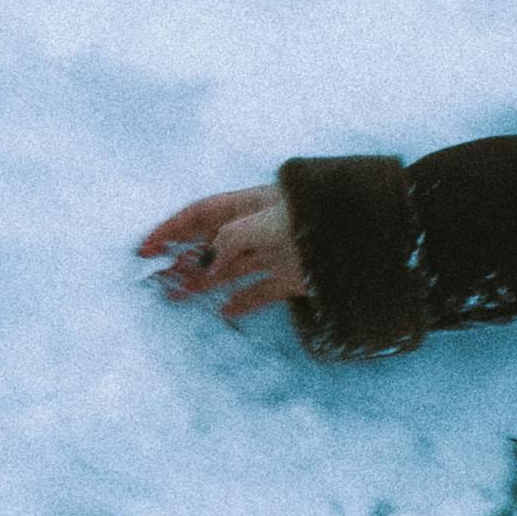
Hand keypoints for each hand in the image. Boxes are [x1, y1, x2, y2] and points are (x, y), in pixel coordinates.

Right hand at [137, 185, 308, 322]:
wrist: (371, 236)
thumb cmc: (319, 217)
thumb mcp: (268, 221)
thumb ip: (231, 240)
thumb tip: (206, 264)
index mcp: (253, 204)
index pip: (203, 213)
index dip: (172, 229)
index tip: (145, 249)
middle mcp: (262, 227)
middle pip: (213, 242)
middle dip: (183, 257)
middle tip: (155, 279)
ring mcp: (278, 252)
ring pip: (232, 268)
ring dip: (204, 281)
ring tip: (176, 297)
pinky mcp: (295, 276)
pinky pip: (262, 290)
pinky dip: (243, 301)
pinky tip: (226, 312)